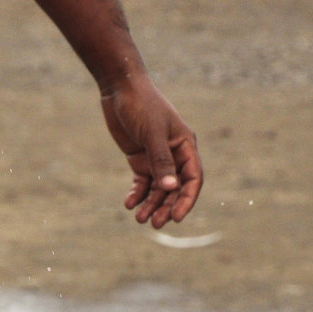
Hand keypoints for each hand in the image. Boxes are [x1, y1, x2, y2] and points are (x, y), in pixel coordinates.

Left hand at [101, 76, 202, 227]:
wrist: (120, 88)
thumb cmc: (141, 105)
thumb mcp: (152, 133)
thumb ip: (161, 160)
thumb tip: (170, 188)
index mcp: (185, 146)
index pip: (192, 179)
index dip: (186, 200)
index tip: (176, 217)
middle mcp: (174, 154)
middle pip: (175, 188)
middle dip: (166, 206)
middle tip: (154, 224)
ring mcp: (157, 157)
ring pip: (158, 188)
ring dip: (150, 204)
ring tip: (139, 218)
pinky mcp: (140, 158)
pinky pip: (142, 182)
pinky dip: (137, 193)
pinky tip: (129, 203)